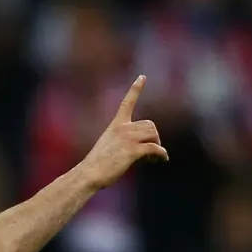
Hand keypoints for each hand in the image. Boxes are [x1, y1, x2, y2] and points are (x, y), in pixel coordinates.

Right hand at [78, 75, 168, 189]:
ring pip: (154, 134)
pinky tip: (161, 160)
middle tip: (151, 151)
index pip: (127, 103)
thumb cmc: (97, 164)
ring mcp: (128, 139)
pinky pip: (155, 148)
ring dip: (157, 145)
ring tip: (152, 157)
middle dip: (154, 137)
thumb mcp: (109, 146)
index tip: (142, 77)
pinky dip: (161, 154)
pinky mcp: (133, 150)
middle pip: (150, 124)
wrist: (89, 174)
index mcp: (115, 125)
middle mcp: (122, 128)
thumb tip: (141, 148)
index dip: (135, 89)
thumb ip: (123, 142)